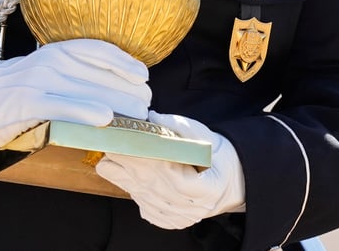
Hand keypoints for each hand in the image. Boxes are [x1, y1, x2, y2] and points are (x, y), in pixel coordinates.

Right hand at [0, 39, 150, 147]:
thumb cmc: (15, 89)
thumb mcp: (45, 72)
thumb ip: (73, 76)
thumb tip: (111, 92)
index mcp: (57, 50)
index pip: (99, 50)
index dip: (125, 62)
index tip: (144, 75)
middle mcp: (51, 60)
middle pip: (100, 73)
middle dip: (128, 91)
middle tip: (146, 105)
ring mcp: (39, 80)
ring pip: (87, 89)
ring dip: (118, 103)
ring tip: (137, 115)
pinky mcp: (27, 101)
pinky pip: (62, 105)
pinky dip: (85, 110)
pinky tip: (105, 119)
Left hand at [95, 111, 245, 228]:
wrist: (229, 181)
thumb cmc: (216, 155)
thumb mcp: (205, 136)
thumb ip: (179, 127)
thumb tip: (151, 117)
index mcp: (210, 187)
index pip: (174, 176)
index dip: (151, 160)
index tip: (132, 143)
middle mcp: (195, 208)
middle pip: (155, 187)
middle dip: (129, 166)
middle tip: (110, 147)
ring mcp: (183, 217)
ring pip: (147, 199)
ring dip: (126, 179)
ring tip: (110, 159)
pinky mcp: (172, 221)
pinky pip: (147, 210)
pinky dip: (134, 193)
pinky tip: (125, 177)